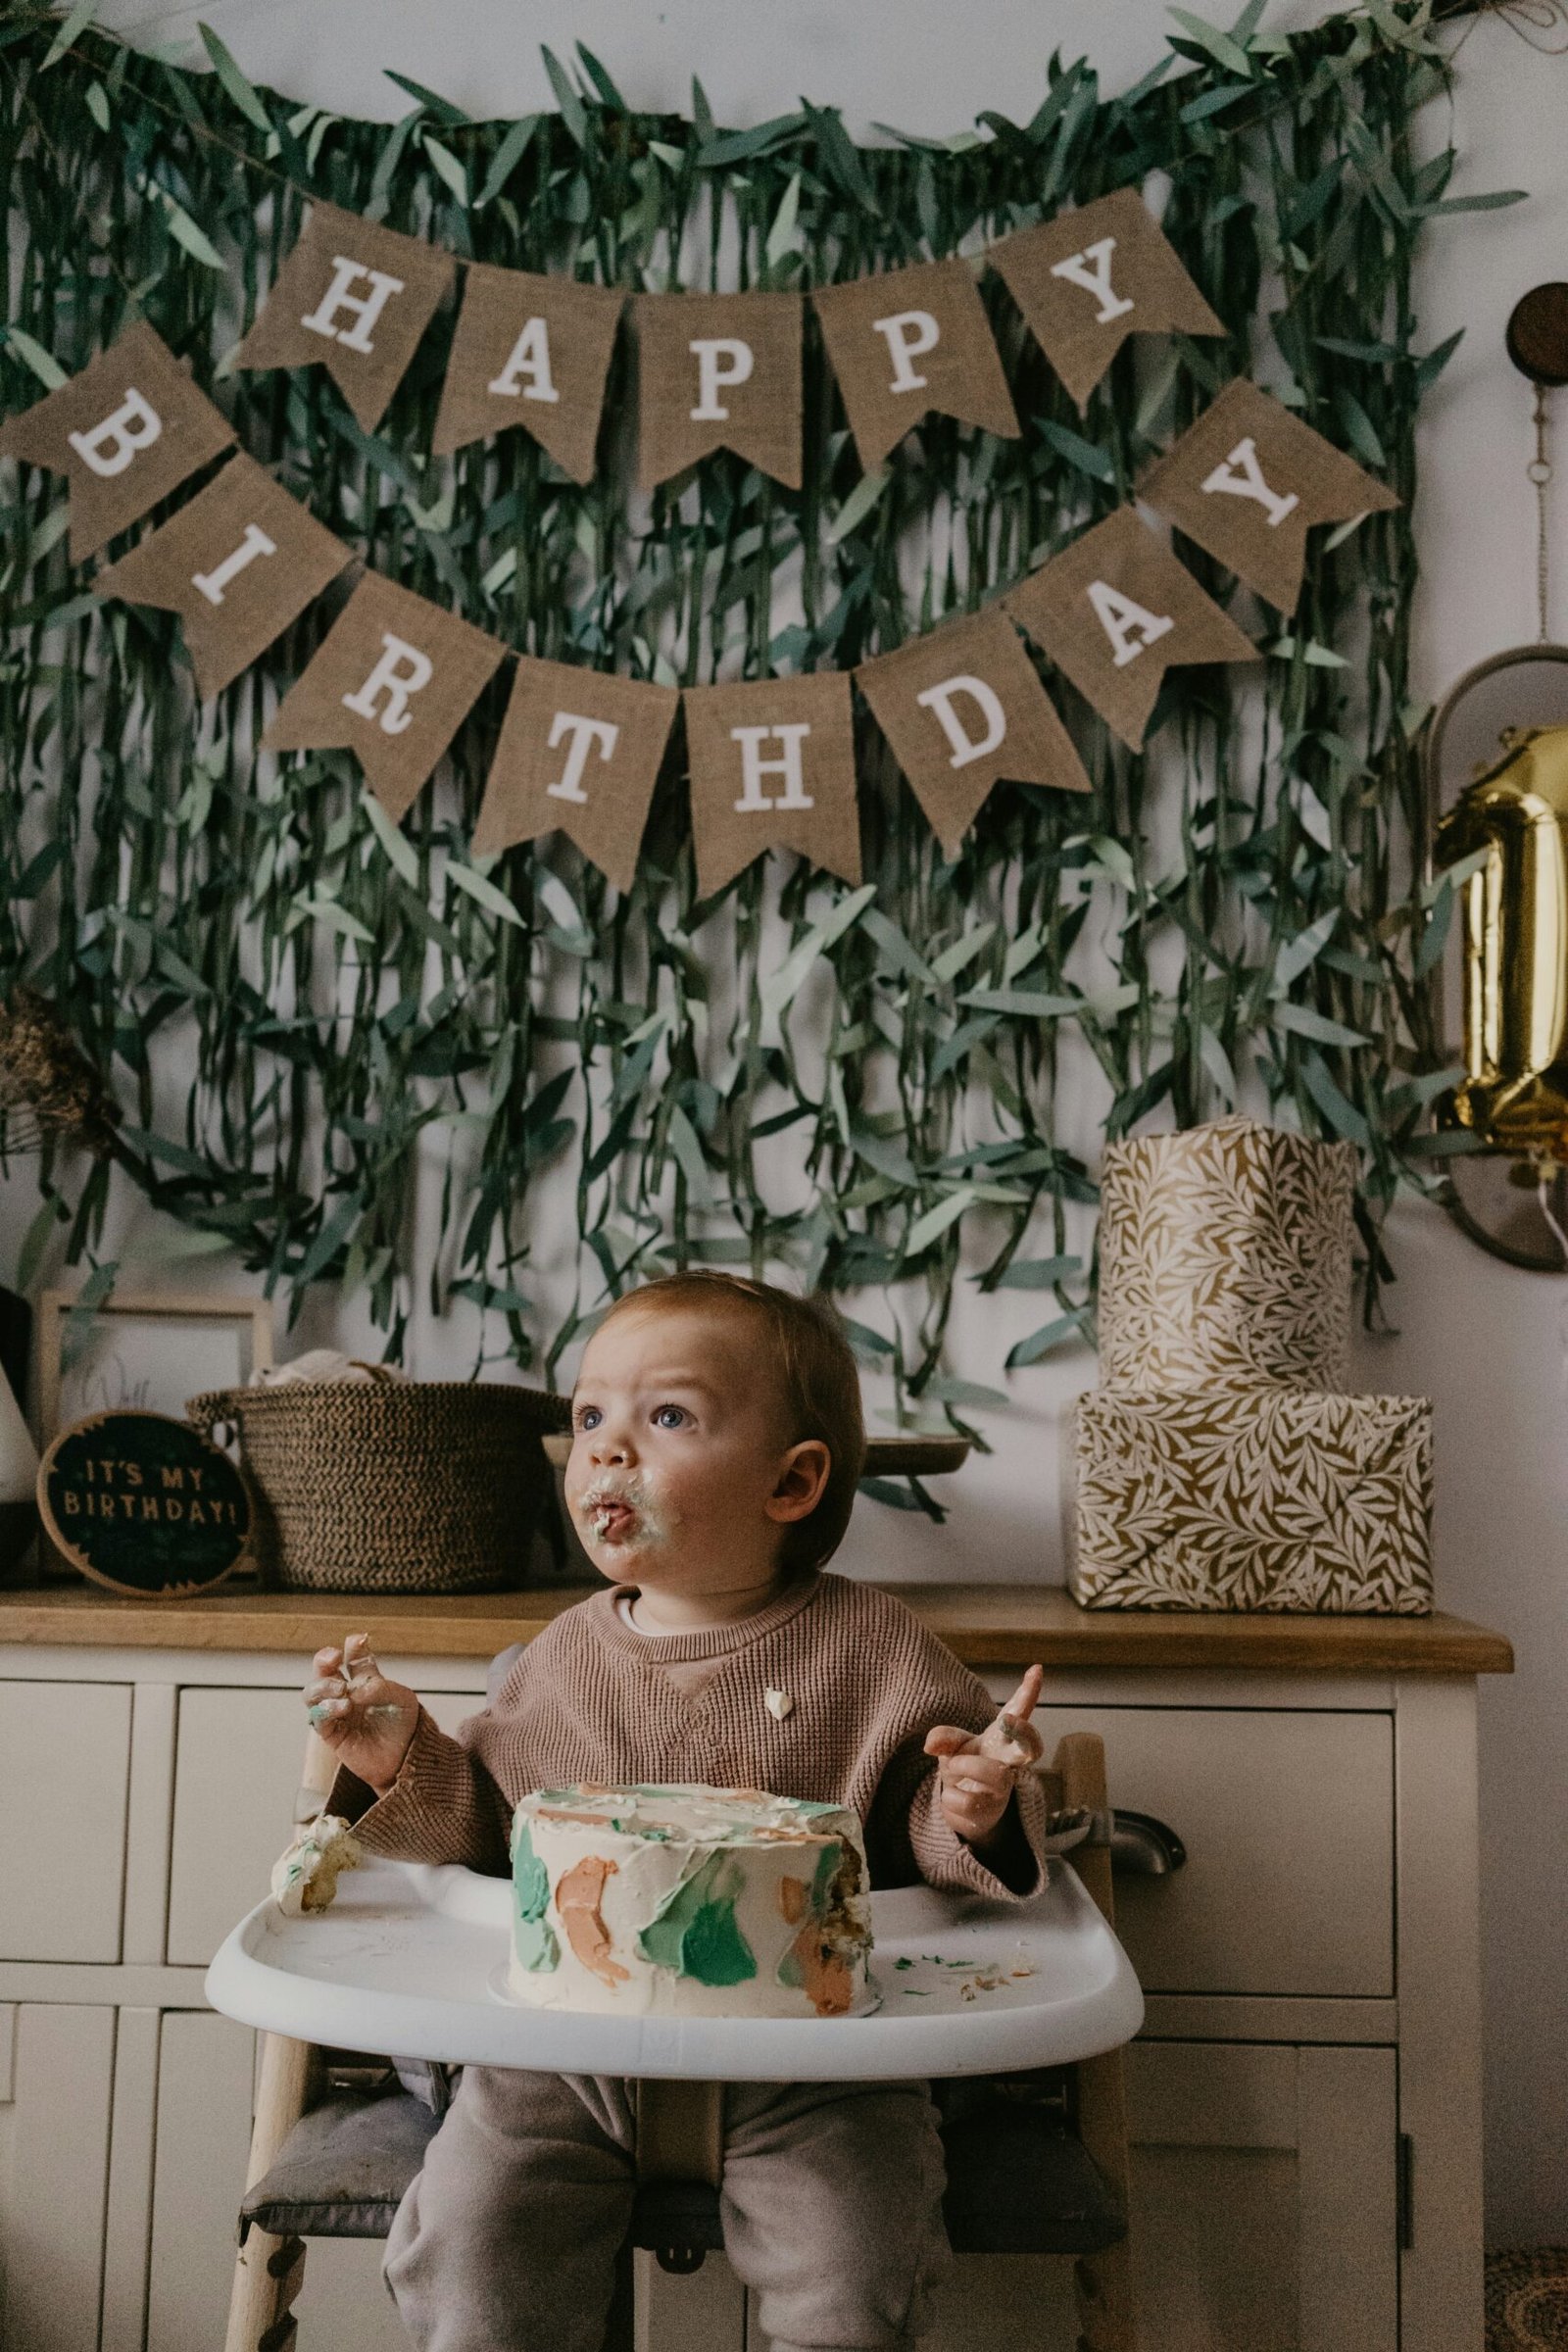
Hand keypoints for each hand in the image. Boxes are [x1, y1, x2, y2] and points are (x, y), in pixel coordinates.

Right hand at [304, 1633, 418, 1795]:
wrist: (404, 1758)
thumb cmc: (403, 1726)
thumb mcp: (402, 1699)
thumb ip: (381, 1687)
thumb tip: (355, 1688)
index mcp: (365, 1680)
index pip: (353, 1657)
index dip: (352, 1646)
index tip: (357, 1639)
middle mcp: (346, 1693)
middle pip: (323, 1670)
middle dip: (323, 1659)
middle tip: (334, 1657)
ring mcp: (337, 1713)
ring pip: (312, 1693)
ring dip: (322, 1686)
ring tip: (341, 1689)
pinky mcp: (332, 1734)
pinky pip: (317, 1718)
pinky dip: (327, 1709)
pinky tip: (344, 1707)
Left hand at [924, 1664, 1044, 1849]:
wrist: (966, 1808)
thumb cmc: (967, 1767)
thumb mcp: (955, 1746)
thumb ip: (945, 1739)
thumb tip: (930, 1744)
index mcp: (1003, 1739)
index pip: (1021, 1713)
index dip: (1030, 1691)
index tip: (1036, 1669)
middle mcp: (1010, 1763)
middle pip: (1032, 1748)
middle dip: (1024, 1732)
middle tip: (1008, 1719)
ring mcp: (1004, 1789)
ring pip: (995, 1774)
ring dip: (966, 1766)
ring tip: (953, 1766)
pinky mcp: (991, 1811)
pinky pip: (968, 1801)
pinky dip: (951, 1796)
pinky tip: (951, 1794)